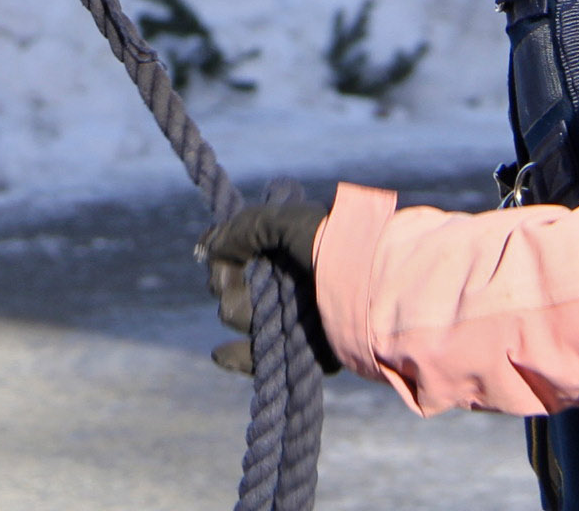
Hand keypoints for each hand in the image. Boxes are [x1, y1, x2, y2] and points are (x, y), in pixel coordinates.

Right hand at [196, 196, 337, 374]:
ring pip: (245, 320)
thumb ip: (241, 229)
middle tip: (240, 284)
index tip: (216, 257)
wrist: (372, 283)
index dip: (224, 258)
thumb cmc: (332, 244)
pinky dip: (238, 357)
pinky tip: (220, 354)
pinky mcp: (301, 349)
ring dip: (240, 314)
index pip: (240, 253)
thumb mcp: (284, 221)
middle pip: (237, 288)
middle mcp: (290, 281)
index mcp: (289, 248)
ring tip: (255, 313)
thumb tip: (207, 250)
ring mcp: (294, 316)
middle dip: (230, 286)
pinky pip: (261, 357)